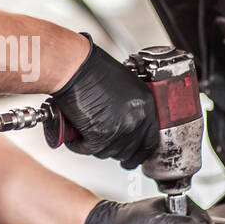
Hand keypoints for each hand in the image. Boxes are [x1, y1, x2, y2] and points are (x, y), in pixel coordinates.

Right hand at [49, 33, 157, 168]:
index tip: (133, 156)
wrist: (75, 67)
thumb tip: (124, 124)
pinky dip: (78, 145)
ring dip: (95, 146)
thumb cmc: (94, 69)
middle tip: (103, 145)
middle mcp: (136, 120)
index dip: (140, 152)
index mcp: (146, 106)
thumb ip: (130, 108)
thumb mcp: (125, 85)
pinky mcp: (99, 136)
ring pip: (107, 152)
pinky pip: (87, 149)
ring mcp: (119, 130)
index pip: (150, 141)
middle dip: (114, 150)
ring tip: (85, 133)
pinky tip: (74, 136)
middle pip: (128, 151)